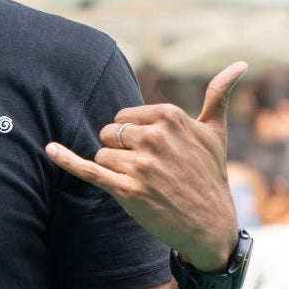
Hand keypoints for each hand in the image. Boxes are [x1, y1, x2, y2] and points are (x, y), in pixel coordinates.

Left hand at [47, 61, 247, 268]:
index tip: (155, 151)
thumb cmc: (209, 175)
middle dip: (120, 151)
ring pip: (101, 155)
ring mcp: (140, 164)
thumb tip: (239, 63)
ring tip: (143, 183)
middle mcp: (154, 137)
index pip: (123, 116)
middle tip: (149, 170)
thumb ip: (218, 96)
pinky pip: (88, 170)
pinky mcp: (126, 190)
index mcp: (170, 117)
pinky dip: (66, 159)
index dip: (131, 135)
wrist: (210, 224)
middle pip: (109, 134)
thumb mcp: (216, 133)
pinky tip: (49, 149)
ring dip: (115, 170)